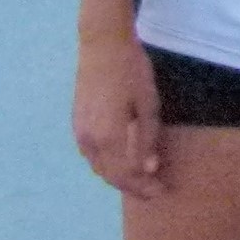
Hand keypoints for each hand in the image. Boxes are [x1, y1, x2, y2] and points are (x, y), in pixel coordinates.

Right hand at [73, 34, 165, 198]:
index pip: (126, 174)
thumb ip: (147, 139)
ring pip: (98, 167)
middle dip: (132, 187)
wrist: (102, 47)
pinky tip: (120, 164)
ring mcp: (80, 132)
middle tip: (152, 192)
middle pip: (110, 175)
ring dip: (117, 178)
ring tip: (139, 181)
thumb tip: (148, 169)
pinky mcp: (77, 123)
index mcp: (109, 137)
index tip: (161, 192)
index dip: (144, 186)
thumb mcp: (148, 105)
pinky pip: (91, 155)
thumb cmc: (132, 72)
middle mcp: (89, 140)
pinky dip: (106, 165)